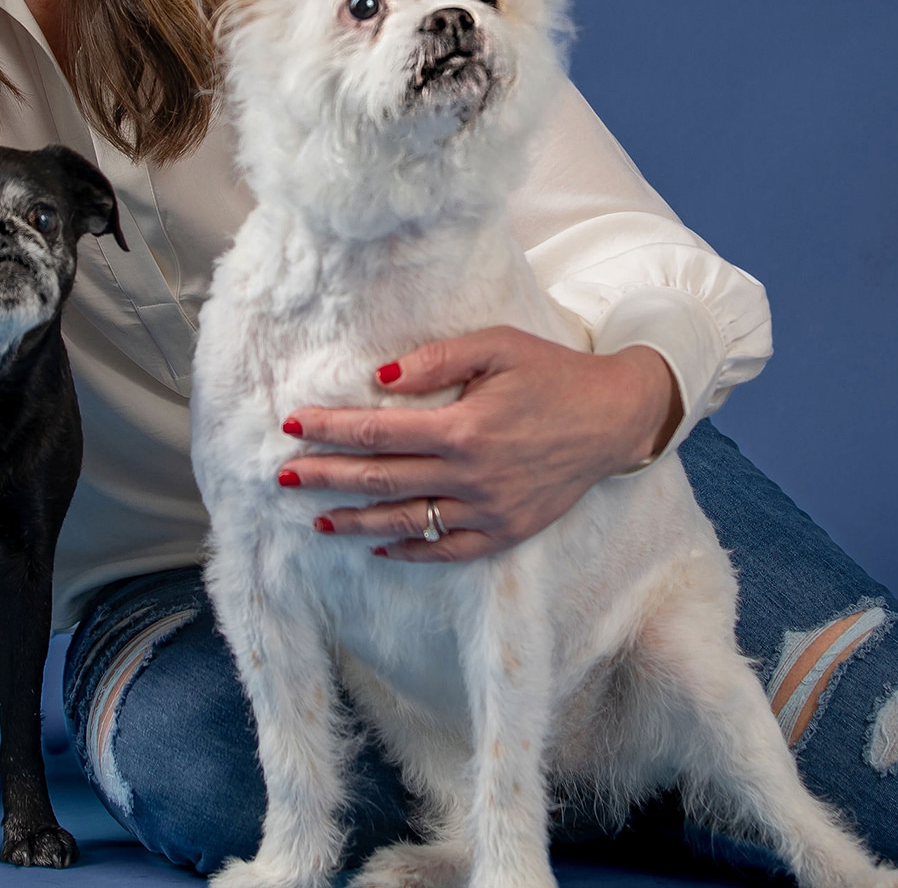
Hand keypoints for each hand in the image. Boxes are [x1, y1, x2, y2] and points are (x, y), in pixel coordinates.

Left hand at [280, 327, 681, 562]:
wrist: (613, 418)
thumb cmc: (550, 373)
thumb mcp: (497, 346)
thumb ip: (437, 359)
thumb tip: (381, 377)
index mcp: (464, 428)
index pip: (378, 432)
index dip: (330, 430)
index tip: (292, 425)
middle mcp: (472, 476)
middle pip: (381, 480)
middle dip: (326, 478)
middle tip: (284, 478)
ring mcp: (489, 510)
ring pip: (407, 522)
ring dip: (357, 521)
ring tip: (319, 519)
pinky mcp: (507, 531)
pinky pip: (448, 549)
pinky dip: (410, 550)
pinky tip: (379, 545)